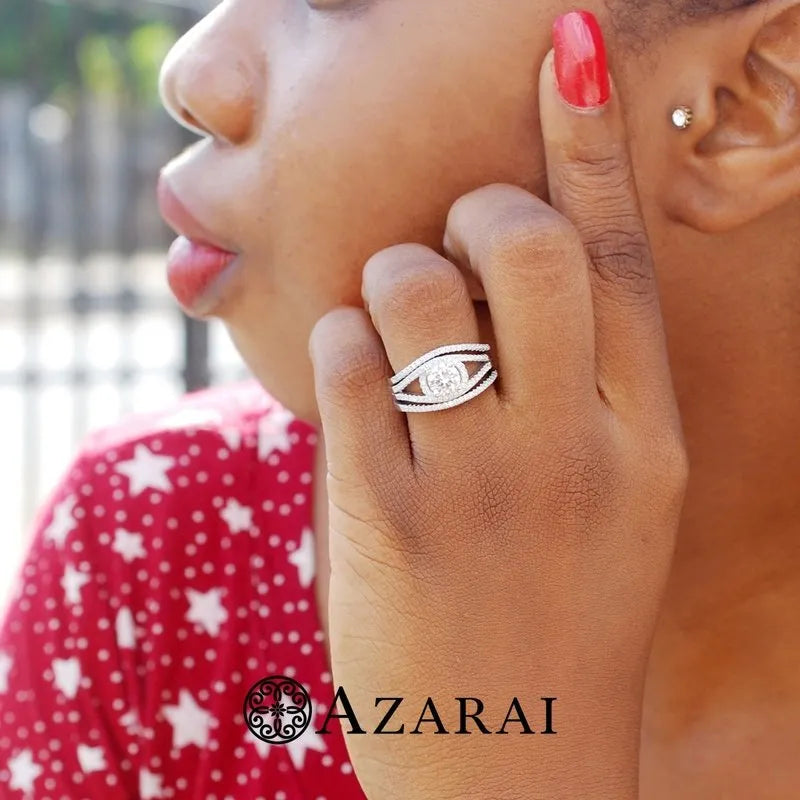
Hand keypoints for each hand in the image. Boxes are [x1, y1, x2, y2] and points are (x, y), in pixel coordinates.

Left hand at [308, 14, 687, 799]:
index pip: (620, 257)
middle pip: (519, 239)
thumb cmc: (559, 620)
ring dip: (387, 279)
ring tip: (390, 332)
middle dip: (471, 217)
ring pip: (411, 283)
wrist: (520, 773)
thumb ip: (580, 392)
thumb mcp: (613, 505)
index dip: (590, 141)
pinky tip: (354, 390)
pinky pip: (345, 360)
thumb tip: (495, 276)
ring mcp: (478, 482)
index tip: (566, 49)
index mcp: (643, 440)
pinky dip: (339, 347)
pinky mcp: (385, 517)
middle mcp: (573, 448)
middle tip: (451, 260)